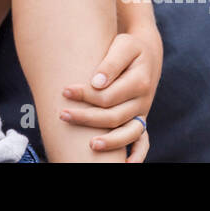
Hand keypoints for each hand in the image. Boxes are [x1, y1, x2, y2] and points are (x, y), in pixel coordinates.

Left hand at [59, 22, 161, 162]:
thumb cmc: (129, 47)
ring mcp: (142, 112)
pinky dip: (137, 155)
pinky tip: (126, 164)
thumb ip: (111, 63)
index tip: (65, 91)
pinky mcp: (140, 119)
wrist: (147, 53)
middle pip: (114, 116)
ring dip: (109, 142)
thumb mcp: (123, 46)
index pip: (108, 95)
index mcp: (139, 81)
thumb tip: (96, 82)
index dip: (85, 95)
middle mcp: (143, 100)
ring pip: (126, 133)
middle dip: (86, 118)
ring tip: (90, 145)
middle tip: (62, 114)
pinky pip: (143, 142)